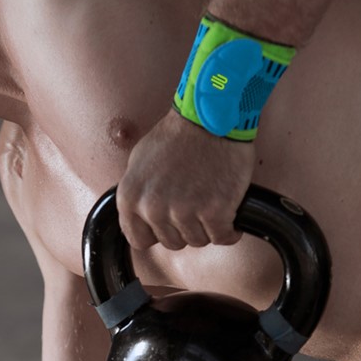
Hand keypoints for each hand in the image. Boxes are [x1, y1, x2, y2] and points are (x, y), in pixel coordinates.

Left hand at [117, 109, 255, 249]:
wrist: (211, 118)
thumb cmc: (178, 135)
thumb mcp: (139, 161)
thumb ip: (137, 193)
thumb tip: (139, 214)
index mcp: (130, 197)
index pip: (139, 239)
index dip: (156, 233)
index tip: (169, 224)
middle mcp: (153, 208)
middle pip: (171, 242)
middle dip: (183, 227)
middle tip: (195, 204)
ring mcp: (184, 212)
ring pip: (197, 241)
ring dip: (207, 227)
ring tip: (211, 202)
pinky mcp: (216, 212)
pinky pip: (223, 237)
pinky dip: (230, 229)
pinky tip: (229, 211)